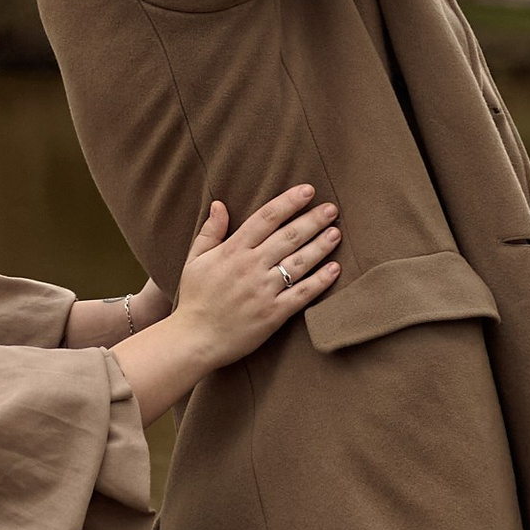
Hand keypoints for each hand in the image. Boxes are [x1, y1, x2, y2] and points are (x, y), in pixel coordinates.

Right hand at [111, 185, 338, 423]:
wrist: (194, 339)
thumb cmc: (194, 299)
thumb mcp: (194, 260)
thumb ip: (210, 232)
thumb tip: (219, 204)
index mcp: (233, 251)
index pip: (266, 218)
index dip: (289, 202)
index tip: (307, 191)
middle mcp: (251, 267)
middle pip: (289, 236)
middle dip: (313, 220)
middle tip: (332, 209)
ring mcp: (264, 290)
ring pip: (299, 262)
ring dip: (321, 245)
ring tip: (336, 232)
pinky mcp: (274, 314)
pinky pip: (302, 293)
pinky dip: (320, 281)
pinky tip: (335, 269)